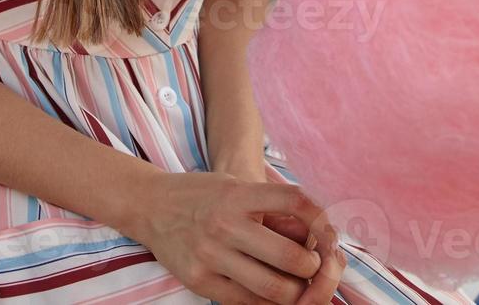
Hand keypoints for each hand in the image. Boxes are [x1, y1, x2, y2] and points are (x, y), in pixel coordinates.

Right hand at [125, 170, 343, 304]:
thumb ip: (270, 206)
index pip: (295, 202)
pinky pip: (247, 303)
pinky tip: (271, 293)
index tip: (329, 234)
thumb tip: (316, 235)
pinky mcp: (199, 281)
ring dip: (297, 291)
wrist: (150, 205)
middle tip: (313, 266)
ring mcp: (210, 256)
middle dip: (314, 267)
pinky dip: (268, 303)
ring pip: (274, 290)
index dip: (322, 220)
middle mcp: (225, 224)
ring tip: (296, 283)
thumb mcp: (235, 185)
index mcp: (238, 194)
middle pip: (292, 257)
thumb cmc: (201, 195)